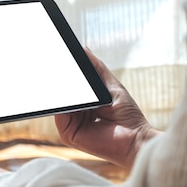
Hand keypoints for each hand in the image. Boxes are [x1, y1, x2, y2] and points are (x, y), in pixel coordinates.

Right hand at [55, 49, 159, 168]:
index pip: (69, 86)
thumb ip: (96, 68)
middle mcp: (74, 114)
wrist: (135, 139)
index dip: (62, 72)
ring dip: (58, 90)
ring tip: (55, 71)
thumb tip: (82, 48)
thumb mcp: (110, 85)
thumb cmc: (127, 115)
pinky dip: (61, 103)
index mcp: (83, 103)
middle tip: (51, 59)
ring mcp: (71, 124)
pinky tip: (65, 92)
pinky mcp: (69, 134)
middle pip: (61, 95)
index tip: (55, 54)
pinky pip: (59, 115)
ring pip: (58, 103)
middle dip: (56, 78)